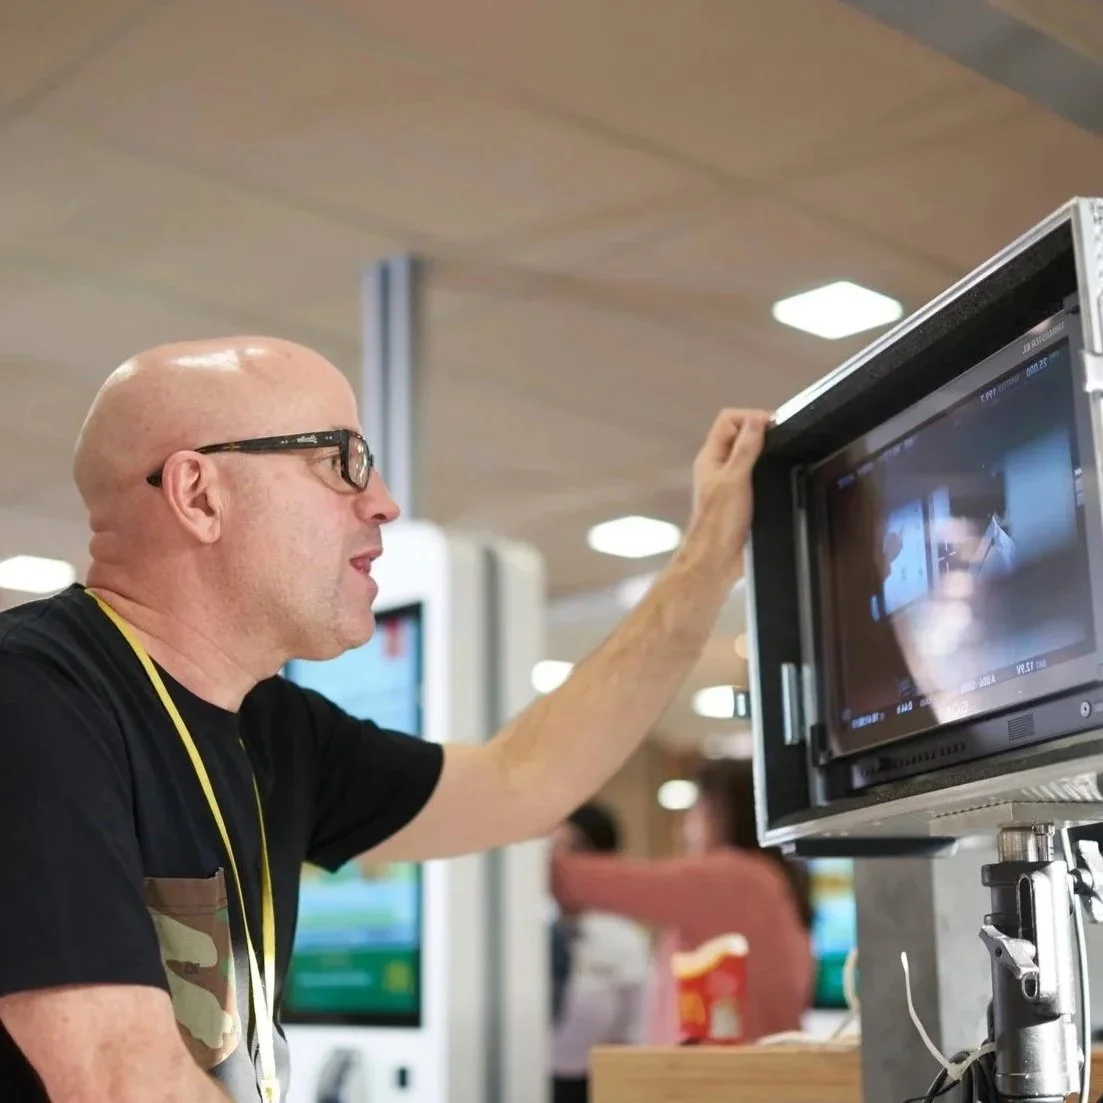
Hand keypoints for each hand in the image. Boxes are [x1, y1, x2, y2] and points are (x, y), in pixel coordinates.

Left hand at [686, 408, 770, 577]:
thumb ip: (745, 449)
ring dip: (764, 451)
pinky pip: (753, 474)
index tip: (775, 426)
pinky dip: (766, 469)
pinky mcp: (739, 498)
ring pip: (747, 454)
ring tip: (784, 454)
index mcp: (711, 457)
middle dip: (761, 432)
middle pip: (739, 435)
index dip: (751, 417)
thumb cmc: (720, 521)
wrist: (717, 558)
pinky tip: (779, 475)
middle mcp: (718, 466)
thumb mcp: (735, 479)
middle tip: (783, 439)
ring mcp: (728, 482)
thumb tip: (757, 420)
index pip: (728, 420)